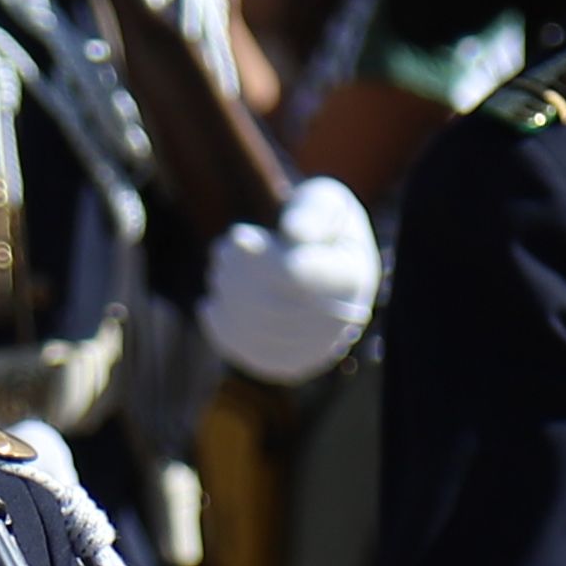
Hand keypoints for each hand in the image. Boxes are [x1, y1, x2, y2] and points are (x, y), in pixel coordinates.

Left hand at [197, 172, 382, 383]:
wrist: (322, 262)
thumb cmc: (317, 224)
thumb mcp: (323, 201)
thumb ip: (311, 212)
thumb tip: (294, 232)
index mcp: (352, 275)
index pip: (294, 275)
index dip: (257, 258)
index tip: (236, 235)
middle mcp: (342, 320)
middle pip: (272, 305)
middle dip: (236, 274)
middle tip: (221, 248)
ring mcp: (318, 348)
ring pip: (258, 331)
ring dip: (227, 296)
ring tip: (220, 269)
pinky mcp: (292, 364)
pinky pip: (251, 354)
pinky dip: (223, 329)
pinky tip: (212, 304)